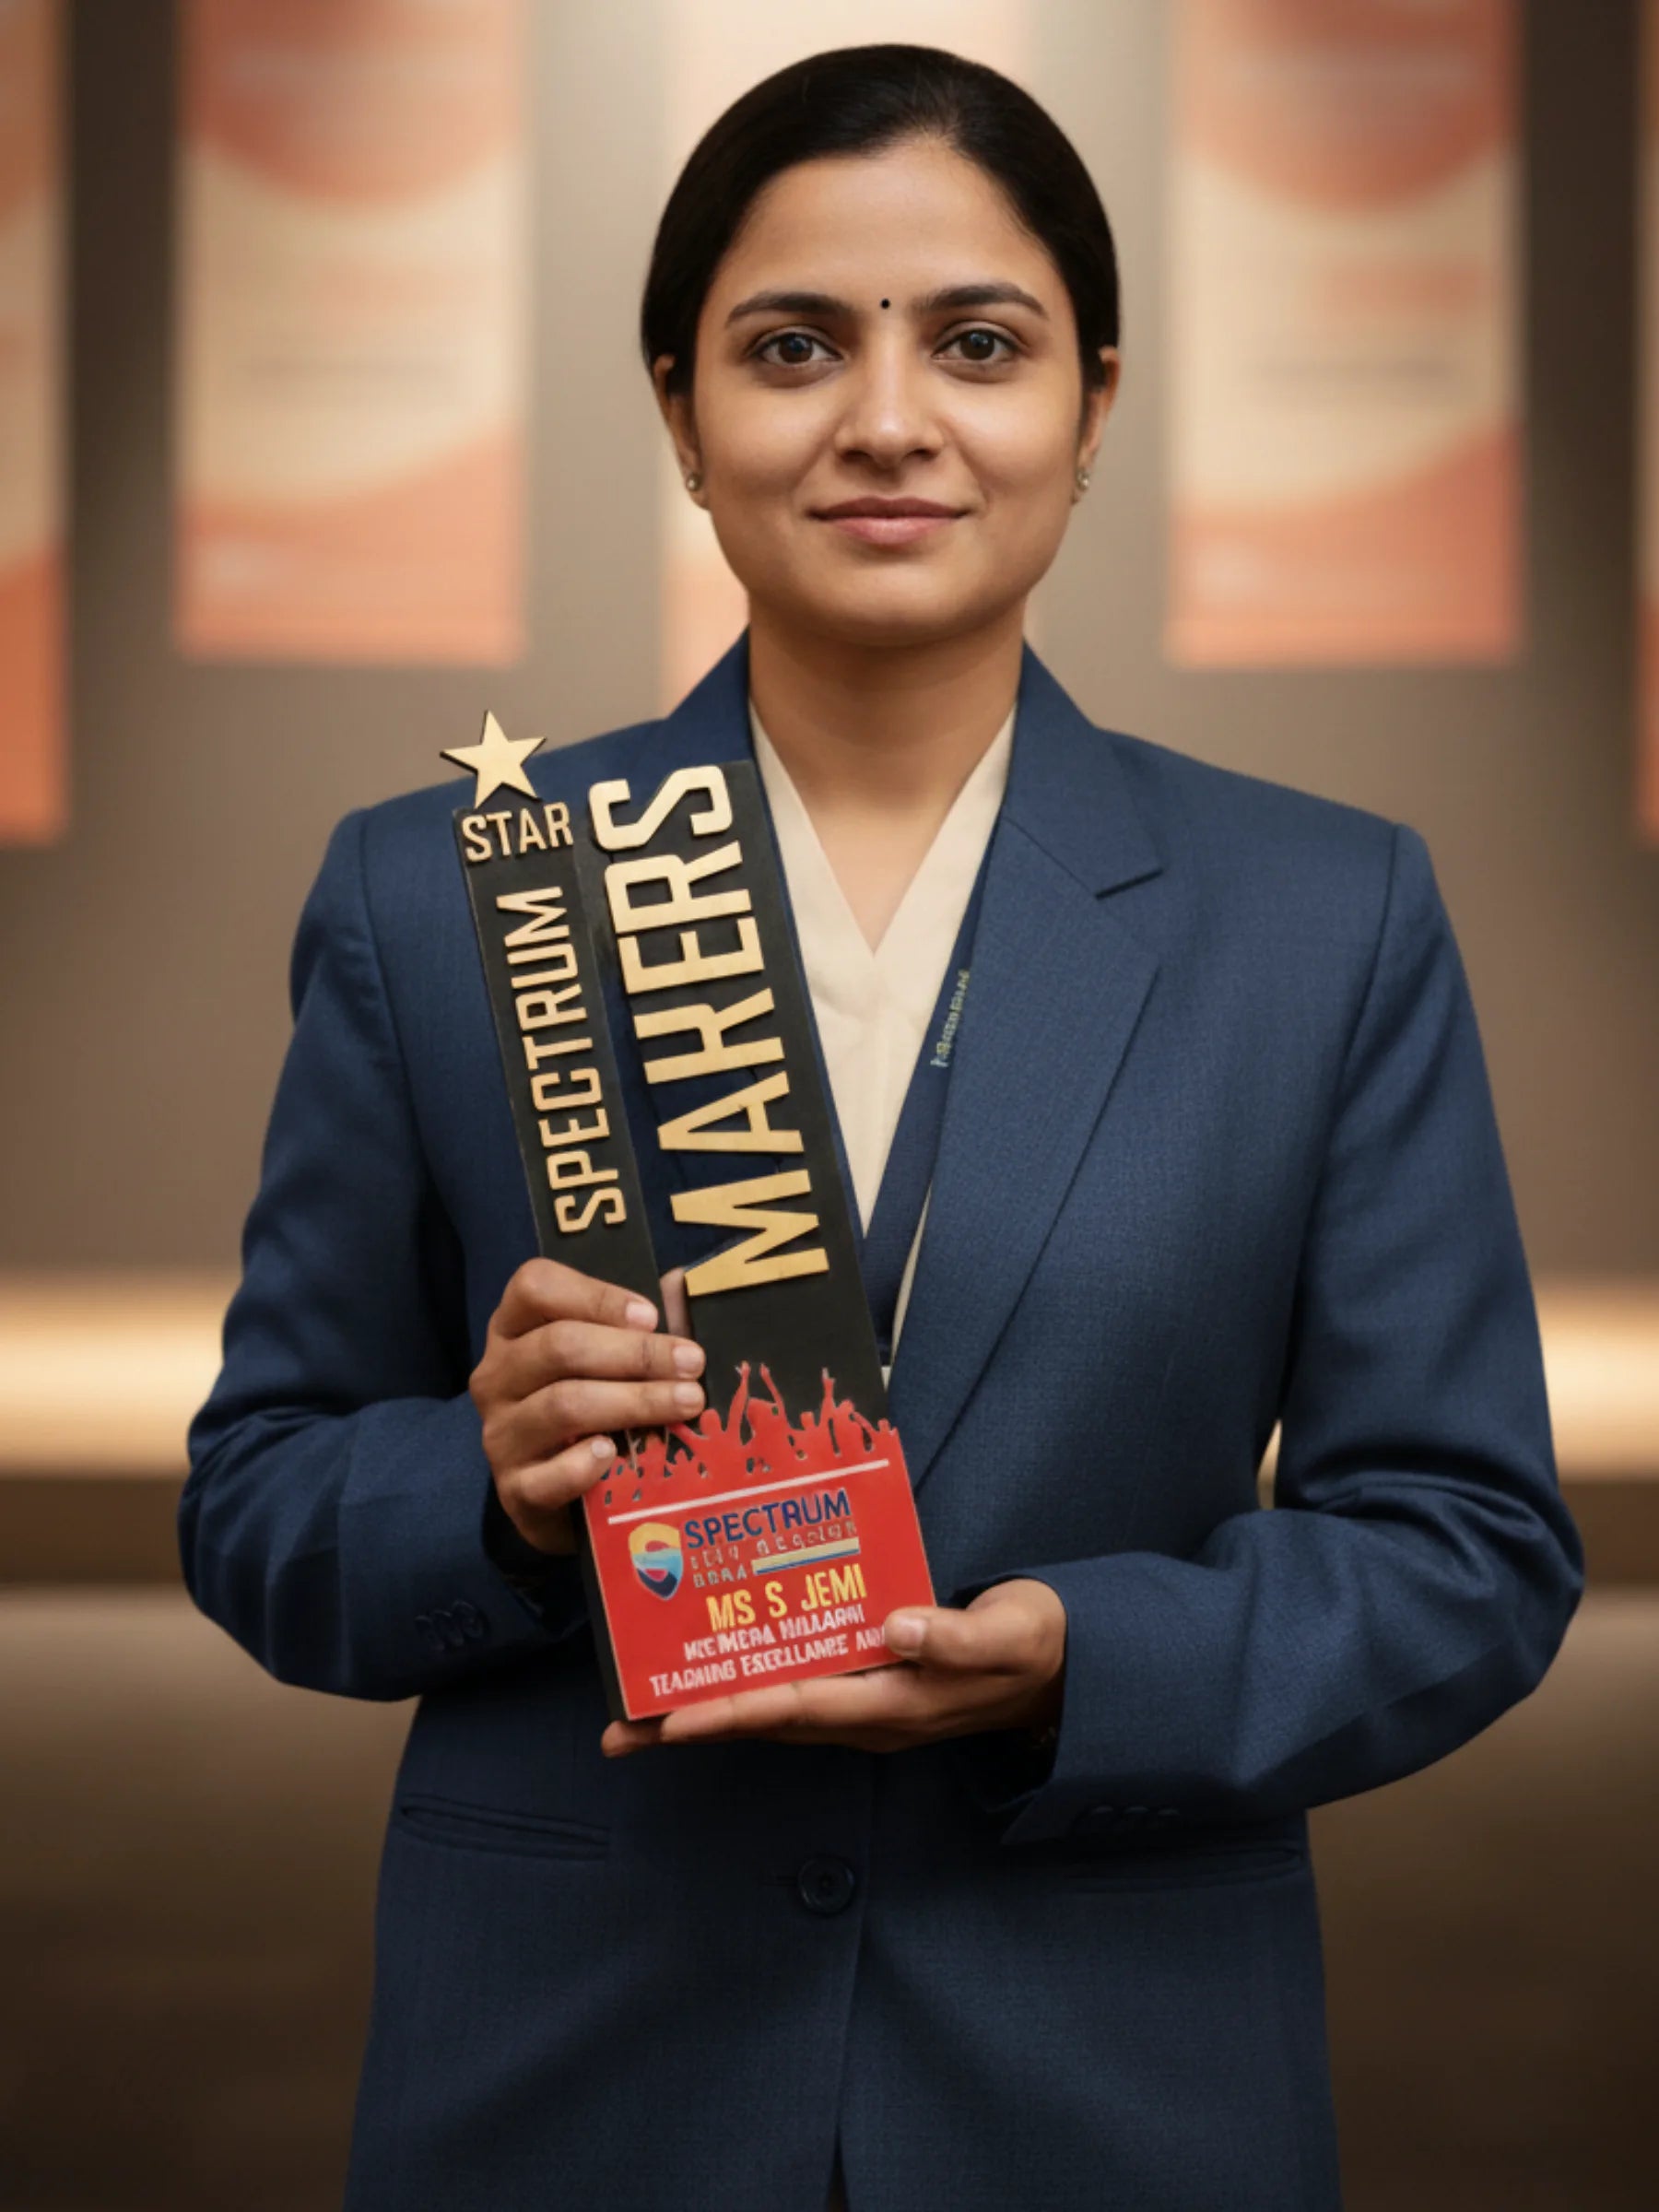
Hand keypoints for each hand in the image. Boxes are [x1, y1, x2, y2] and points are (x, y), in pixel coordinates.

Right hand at [471, 1259, 703, 1554]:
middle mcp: (496, 1376)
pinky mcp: (514, 1489)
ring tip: (687, 1403)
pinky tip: (618, 1455)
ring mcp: (500, 1433)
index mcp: (513, 1330)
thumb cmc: (593, 1412)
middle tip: (692, 1362)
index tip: (651, 1316)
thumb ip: (636, 1326)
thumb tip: (678, 1285)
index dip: (596, 1296)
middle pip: (559, 1346)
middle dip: (636, 1353)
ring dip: (634, 1401)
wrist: (567, 1501)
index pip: (534, 1287)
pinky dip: (587, 1464)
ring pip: (564, 1404)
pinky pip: (549, 1475)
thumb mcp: (606, 1362)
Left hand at [600, 1577, 1066, 1755]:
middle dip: (689, 1727)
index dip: (729, 1711)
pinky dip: (749, 1685)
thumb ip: (951, 1638)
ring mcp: (865, 1707)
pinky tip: (718, 1664)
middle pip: (762, 1722)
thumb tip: (892, 1627)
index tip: (667, 1720)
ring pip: (770, 1712)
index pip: (795, 1707)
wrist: (1062, 1668)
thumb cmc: (1032, 1645)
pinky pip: (794, 1692)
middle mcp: (866, 1715)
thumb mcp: (1003, 1635)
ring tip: (640, 1709)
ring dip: (707, 1711)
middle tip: (615, 1731)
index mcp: (892, 1704)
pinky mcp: (869, 1688)